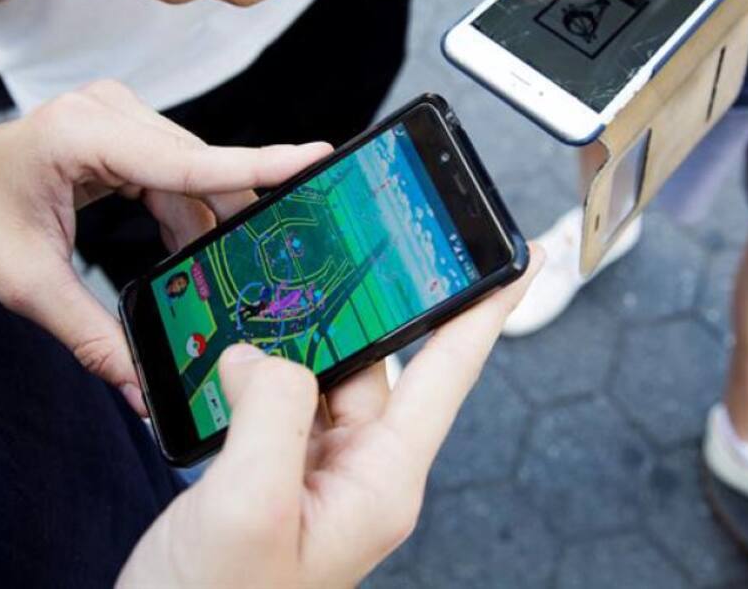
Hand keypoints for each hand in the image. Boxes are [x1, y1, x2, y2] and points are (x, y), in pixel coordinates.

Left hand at [0, 80, 330, 412]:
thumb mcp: (25, 284)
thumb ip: (90, 336)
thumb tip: (142, 391)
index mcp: (85, 133)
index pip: (187, 162)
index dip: (257, 166)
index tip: (317, 158)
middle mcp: (112, 111)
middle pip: (203, 170)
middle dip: (236, 223)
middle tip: (277, 269)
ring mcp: (123, 116)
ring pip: (197, 175)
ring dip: (212, 227)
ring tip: (229, 276)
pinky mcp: (128, 131)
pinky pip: (180, 176)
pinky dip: (190, 217)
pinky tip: (195, 256)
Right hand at [117, 247, 540, 588]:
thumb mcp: (246, 509)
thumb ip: (272, 413)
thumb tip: (264, 354)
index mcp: (379, 483)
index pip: (446, 375)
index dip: (485, 311)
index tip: (517, 256)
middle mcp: (358, 475)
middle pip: (376, 363)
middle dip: (357, 305)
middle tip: (346, 239)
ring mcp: (315, 475)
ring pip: (321, 377)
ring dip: (294, 339)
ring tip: (263, 294)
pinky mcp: (274, 475)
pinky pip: (280, 401)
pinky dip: (259, 371)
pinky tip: (230, 350)